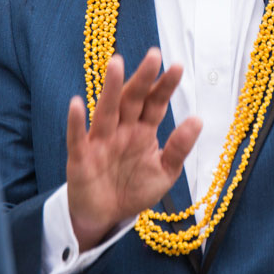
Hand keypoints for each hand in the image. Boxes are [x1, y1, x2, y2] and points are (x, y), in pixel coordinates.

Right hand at [65, 49, 198, 247]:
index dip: (165, 86)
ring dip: (111, 88)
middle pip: (132, 99)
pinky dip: (76, 122)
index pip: (155, 103)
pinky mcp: (81, 157)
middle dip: (142, 78)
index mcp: (143, 130)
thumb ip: (179, 148)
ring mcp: (100, 141)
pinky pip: (77, 138)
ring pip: (106, 110)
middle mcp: (122, 129)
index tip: (178, 67)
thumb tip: (197, 119)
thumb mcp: (164, 172)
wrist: (105, 217)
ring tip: (116, 64)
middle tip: (154, 55)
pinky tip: (77, 104)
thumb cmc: (134, 190)